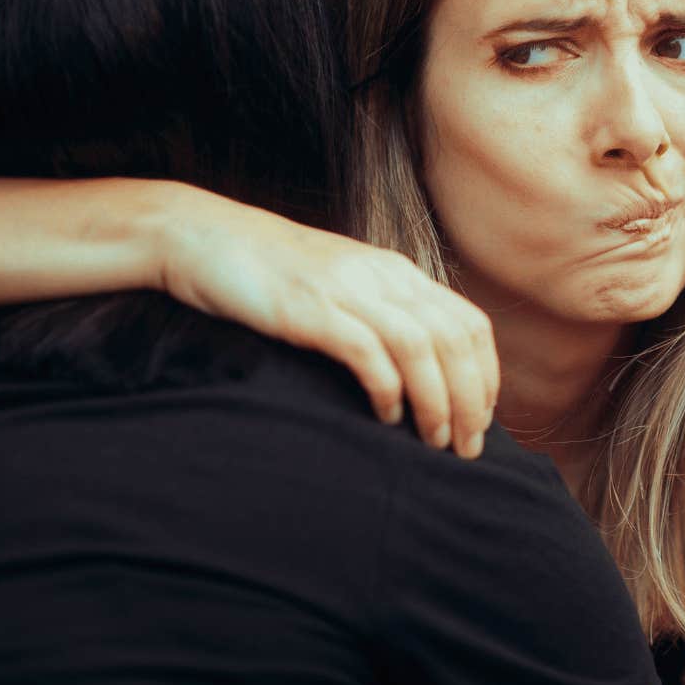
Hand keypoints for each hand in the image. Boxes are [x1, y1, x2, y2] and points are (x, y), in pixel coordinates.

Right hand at [151, 188, 498, 457]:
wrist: (200, 235)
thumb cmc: (268, 272)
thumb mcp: (338, 285)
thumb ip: (377, 313)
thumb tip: (414, 369)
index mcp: (394, 271)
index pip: (468, 323)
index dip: (485, 376)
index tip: (479, 420)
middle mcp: (381, 276)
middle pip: (454, 340)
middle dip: (470, 400)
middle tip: (467, 448)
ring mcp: (346, 290)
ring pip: (420, 348)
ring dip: (437, 401)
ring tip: (435, 441)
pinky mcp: (310, 309)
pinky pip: (368, 352)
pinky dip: (387, 389)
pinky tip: (386, 418)